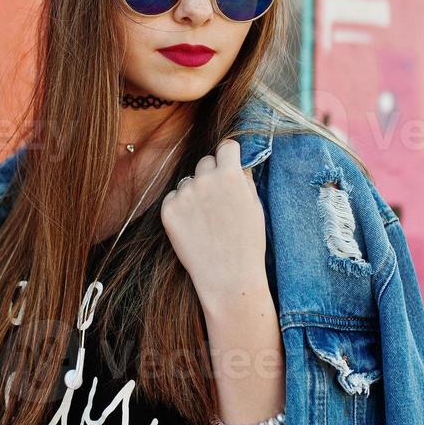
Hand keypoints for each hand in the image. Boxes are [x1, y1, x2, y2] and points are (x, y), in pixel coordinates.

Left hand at [160, 137, 267, 311]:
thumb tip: (237, 161)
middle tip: (219, 199)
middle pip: (205, 162)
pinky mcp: (168, 210)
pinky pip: (174, 197)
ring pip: (188, 181)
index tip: (230, 163)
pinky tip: (194, 226)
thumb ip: (244, 178)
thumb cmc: (248, 243)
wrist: (228, 277)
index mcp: (230, 175)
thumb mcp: (255, 205)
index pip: (226, 147)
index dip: (230, 156)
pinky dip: (181, 207)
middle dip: (212, 174)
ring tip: (207, 219)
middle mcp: (205, 179)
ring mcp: (184, 194)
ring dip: (196, 192)